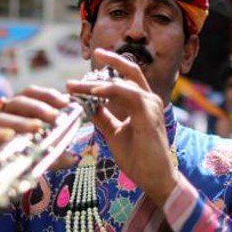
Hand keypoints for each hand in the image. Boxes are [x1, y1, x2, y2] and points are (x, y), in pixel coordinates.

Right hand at [0, 88, 76, 214]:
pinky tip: (8, 137)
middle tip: (56, 116)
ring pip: (0, 117)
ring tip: (37, 127)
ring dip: (20, 122)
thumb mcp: (23, 163)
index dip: (46, 96)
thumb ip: (45, 157)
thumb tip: (73, 157)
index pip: (27, 96)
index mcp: (6, 114)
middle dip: (38, 108)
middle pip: (16, 102)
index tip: (66, 102)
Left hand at [65, 49, 178, 207]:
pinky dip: (109, 90)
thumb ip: (103, 117)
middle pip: (130, 71)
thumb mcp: (114, 133)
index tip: (91, 65)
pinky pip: (127, 94)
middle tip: (94, 53)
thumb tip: (86, 104)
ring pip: (123, 83)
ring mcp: (151, 106)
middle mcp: (150, 100)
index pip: (127, 79)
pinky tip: (92, 91)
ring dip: (96, 82)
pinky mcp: (149, 115)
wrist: (155, 179)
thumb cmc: (139, 158)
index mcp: (144, 103)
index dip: (110, 69)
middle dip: (111, 60)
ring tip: (76, 86)